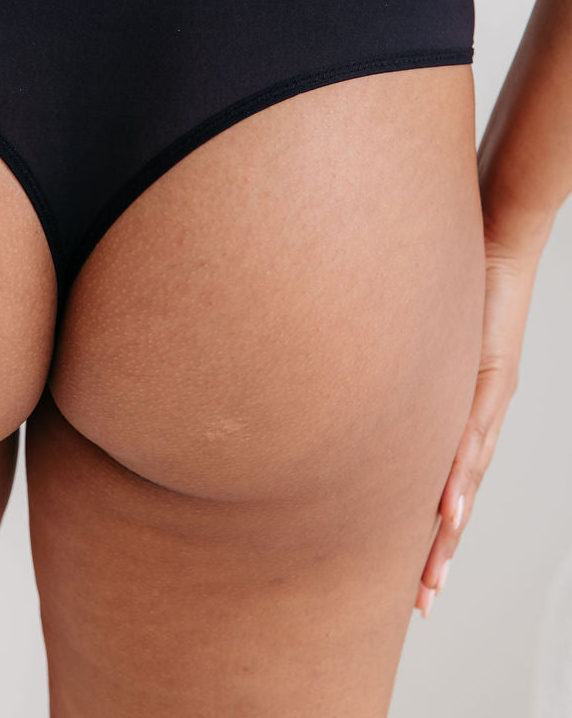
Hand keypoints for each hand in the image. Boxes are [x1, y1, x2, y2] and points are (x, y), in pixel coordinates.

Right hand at [413, 198, 552, 616]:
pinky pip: (468, 432)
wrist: (495, 233)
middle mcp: (479, 412)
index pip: (440, 480)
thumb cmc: (455, 272)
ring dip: (446, 529)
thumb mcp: (416, 328)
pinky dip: (456, 474)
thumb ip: (385, 355)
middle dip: (437, 551)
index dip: (426, 530)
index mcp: (460, 406)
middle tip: (422, 601)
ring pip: (465, 479)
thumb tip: (338, 372)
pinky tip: (446, 506)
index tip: (411, 576)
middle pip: (457, 497)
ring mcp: (485, 397)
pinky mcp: (487, 374)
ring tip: (431, 574)